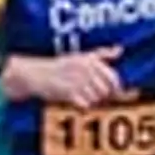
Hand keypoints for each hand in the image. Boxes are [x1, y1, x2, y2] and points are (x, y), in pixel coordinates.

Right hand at [6, 51, 123, 108]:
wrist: (35, 74)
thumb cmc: (60, 65)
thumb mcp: (81, 55)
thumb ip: (102, 54)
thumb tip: (120, 49)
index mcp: (90, 60)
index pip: (113, 78)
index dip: (116, 88)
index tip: (114, 93)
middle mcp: (85, 69)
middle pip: (106, 91)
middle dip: (103, 96)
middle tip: (94, 95)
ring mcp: (77, 81)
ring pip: (97, 98)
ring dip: (92, 100)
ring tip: (83, 96)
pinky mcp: (68, 92)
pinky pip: (86, 104)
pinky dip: (83, 105)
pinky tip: (77, 100)